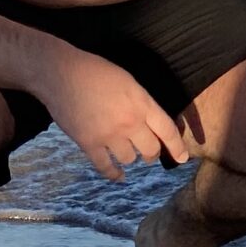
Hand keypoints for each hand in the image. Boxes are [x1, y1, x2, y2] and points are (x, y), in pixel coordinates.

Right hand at [46, 54, 191, 180]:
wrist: (62, 74)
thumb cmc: (96, 71)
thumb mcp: (129, 81)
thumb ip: (141, 103)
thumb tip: (148, 121)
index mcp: (142, 103)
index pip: (167, 130)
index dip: (177, 147)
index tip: (183, 158)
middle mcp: (130, 122)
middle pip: (151, 150)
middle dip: (152, 153)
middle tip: (148, 153)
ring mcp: (109, 135)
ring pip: (129, 159)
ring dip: (130, 158)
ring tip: (126, 153)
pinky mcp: (89, 144)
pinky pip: (105, 167)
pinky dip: (113, 174)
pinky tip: (118, 176)